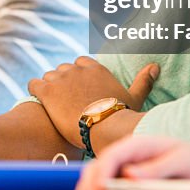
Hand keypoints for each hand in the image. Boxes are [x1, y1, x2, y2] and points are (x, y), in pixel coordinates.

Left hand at [28, 57, 157, 146]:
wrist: (103, 127)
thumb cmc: (120, 115)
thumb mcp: (134, 97)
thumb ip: (143, 81)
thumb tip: (155, 66)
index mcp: (95, 68)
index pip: (80, 62)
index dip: (77, 75)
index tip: (78, 89)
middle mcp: (76, 69)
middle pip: (63, 69)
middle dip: (62, 82)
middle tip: (65, 100)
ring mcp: (60, 78)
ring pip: (48, 76)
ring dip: (49, 87)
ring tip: (53, 103)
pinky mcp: (47, 90)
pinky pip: (33, 84)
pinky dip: (34, 90)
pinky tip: (39, 100)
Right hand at [74, 135, 189, 189]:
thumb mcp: (181, 160)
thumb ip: (157, 168)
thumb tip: (130, 174)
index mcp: (139, 144)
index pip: (113, 155)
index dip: (102, 171)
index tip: (98, 188)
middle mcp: (129, 153)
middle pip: (101, 164)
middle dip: (89, 182)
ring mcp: (127, 165)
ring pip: (100, 173)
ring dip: (89, 188)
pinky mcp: (128, 177)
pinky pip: (108, 182)